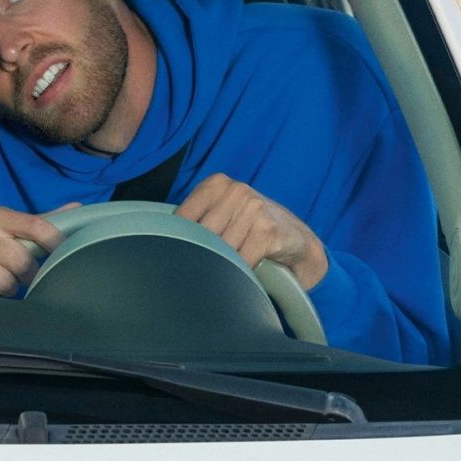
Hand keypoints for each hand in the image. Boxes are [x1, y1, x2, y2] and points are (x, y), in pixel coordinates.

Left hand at [176, 174, 325, 287]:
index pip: (182, 218)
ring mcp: (254, 209)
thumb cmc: (255, 231)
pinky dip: (240, 273)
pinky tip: (244, 275)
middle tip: (199, 274)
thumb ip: (198, 222)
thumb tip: (160, 242)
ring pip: (220, 249)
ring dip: (222, 267)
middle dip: (201, 257)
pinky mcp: (268, 231)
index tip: (179, 260)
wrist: (299, 241)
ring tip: (226, 274)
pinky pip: (241, 259)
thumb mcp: (225, 216)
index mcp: (217, 184)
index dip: (179, 243)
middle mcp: (235, 191)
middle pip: (200, 236)